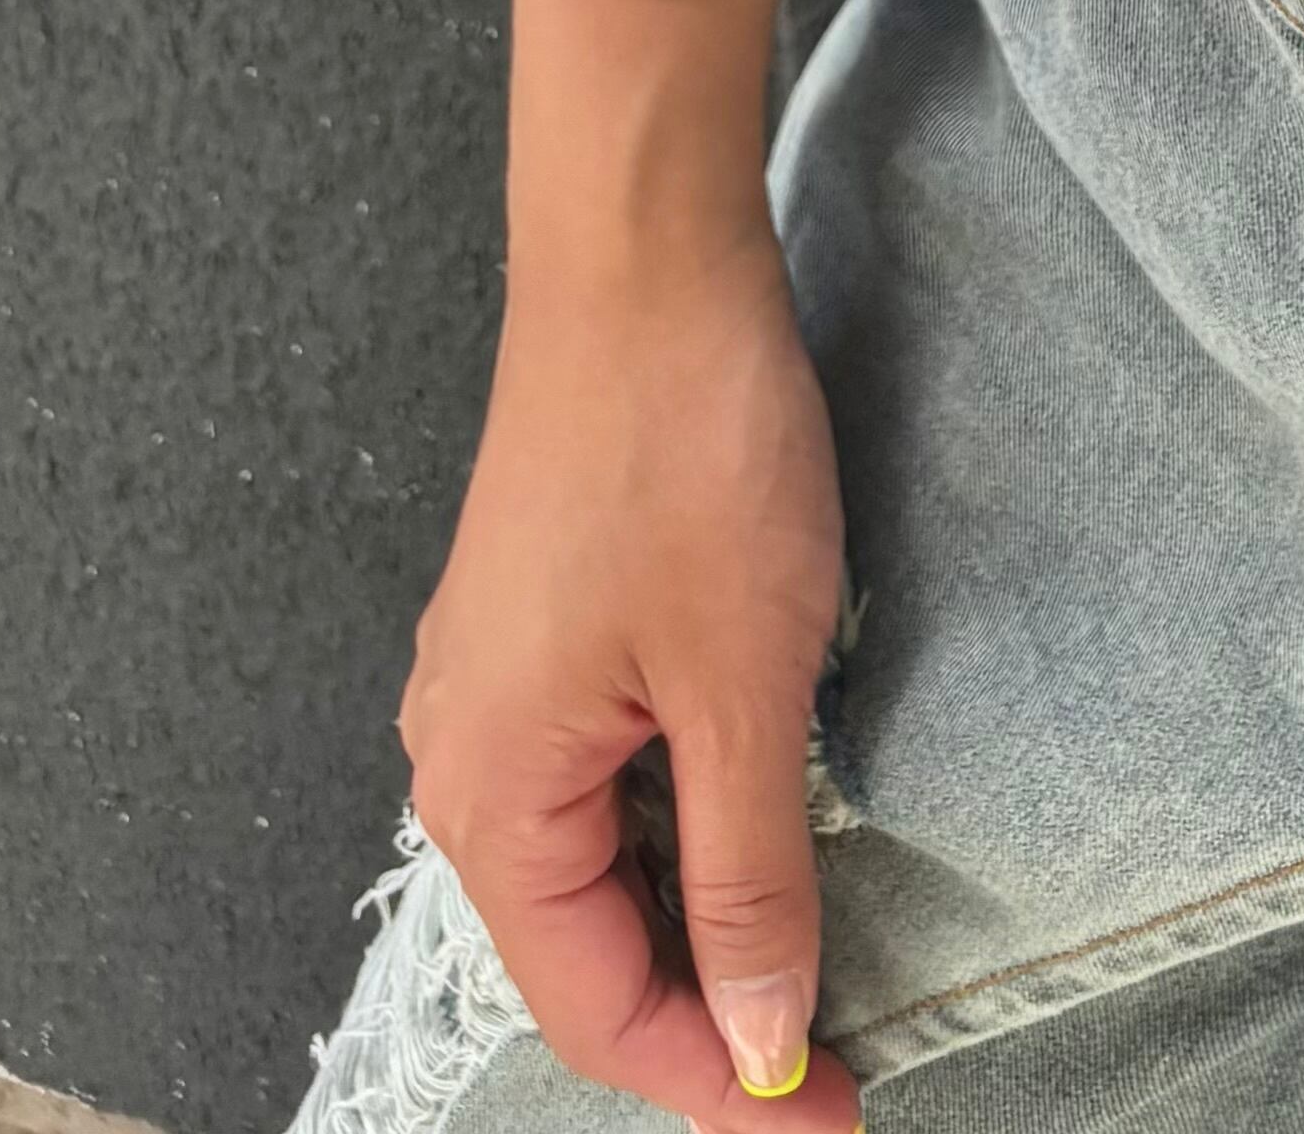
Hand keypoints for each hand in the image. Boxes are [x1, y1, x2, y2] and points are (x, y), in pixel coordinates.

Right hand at [399, 211, 861, 1133]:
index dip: (720, 1079)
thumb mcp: (743, 683)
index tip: (834, 1116)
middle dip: (708, 1016)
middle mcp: (464, 753)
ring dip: (696, 923)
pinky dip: (679, 830)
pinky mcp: (542, 624)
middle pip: (585, 947)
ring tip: (810, 966)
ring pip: (595, 863)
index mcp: (487, 792)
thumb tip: (765, 1030)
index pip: (598, 1006)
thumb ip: (747, 873)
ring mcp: (498, 684)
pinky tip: (757, 832)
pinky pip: (602, 777)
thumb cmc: (682, 444)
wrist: (645, 255)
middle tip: (839, 1061)